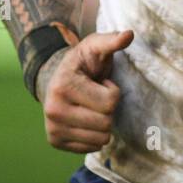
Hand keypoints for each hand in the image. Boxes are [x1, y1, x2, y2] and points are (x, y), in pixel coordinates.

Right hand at [37, 29, 132, 153]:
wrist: (57, 79)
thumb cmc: (83, 62)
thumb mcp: (96, 47)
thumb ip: (112, 41)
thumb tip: (129, 34)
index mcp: (64, 86)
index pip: (110, 103)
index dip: (112, 91)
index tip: (100, 83)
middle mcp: (53, 110)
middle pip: (105, 124)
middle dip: (108, 109)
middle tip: (95, 96)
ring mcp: (52, 128)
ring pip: (100, 140)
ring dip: (102, 124)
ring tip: (90, 107)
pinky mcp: (55, 141)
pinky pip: (91, 148)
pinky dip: (93, 136)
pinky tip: (84, 119)